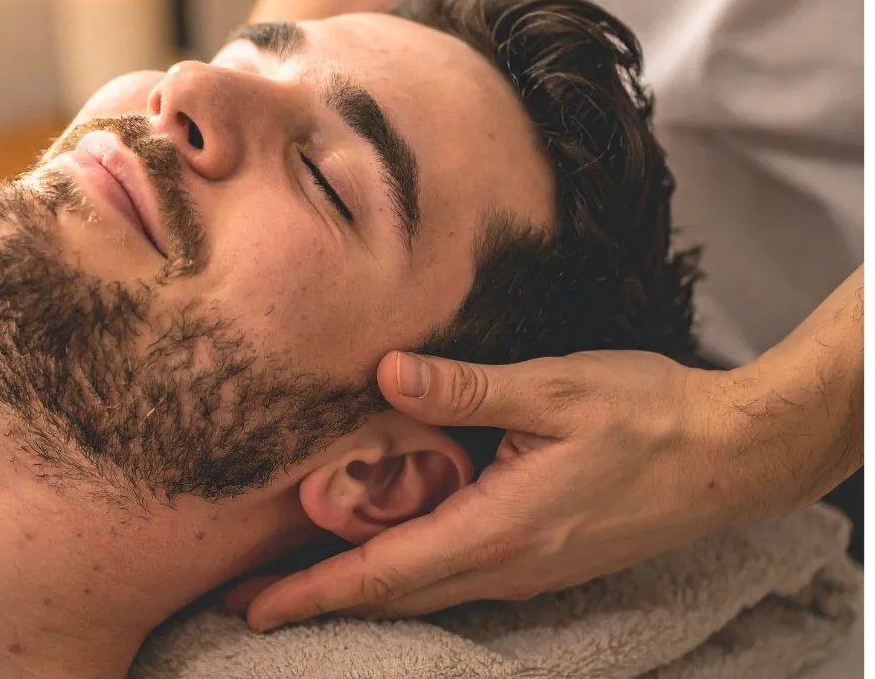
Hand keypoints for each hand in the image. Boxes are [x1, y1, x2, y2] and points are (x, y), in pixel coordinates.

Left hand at [234, 349, 756, 629]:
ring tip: (303, 579)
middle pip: (393, 594)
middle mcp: (506, 564)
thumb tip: (386, 375)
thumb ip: (467, 387)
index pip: (383, 572)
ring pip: (424, 589)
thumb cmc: (649, 416)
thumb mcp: (555, 388)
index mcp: (498, 528)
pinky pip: (457, 576)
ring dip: (360, 588)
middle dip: (318, 600)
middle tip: (250, 600)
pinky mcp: (543, 557)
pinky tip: (389, 548)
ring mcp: (527, 568)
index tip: (254, 607)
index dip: (312, 591)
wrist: (731, 456)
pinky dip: (406, 572)